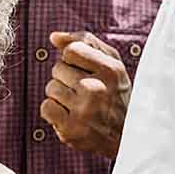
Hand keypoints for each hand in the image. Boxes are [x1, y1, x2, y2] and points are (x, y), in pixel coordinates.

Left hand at [40, 30, 129, 157]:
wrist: (128, 137)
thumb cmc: (116, 94)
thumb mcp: (112, 63)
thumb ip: (86, 42)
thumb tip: (54, 37)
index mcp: (110, 70)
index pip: (71, 50)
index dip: (73, 58)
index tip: (84, 69)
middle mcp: (97, 89)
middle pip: (58, 69)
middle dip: (67, 77)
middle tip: (84, 90)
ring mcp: (83, 111)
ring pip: (50, 88)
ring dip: (60, 95)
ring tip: (78, 103)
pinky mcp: (71, 130)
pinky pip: (46, 108)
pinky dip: (54, 111)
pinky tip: (70, 114)